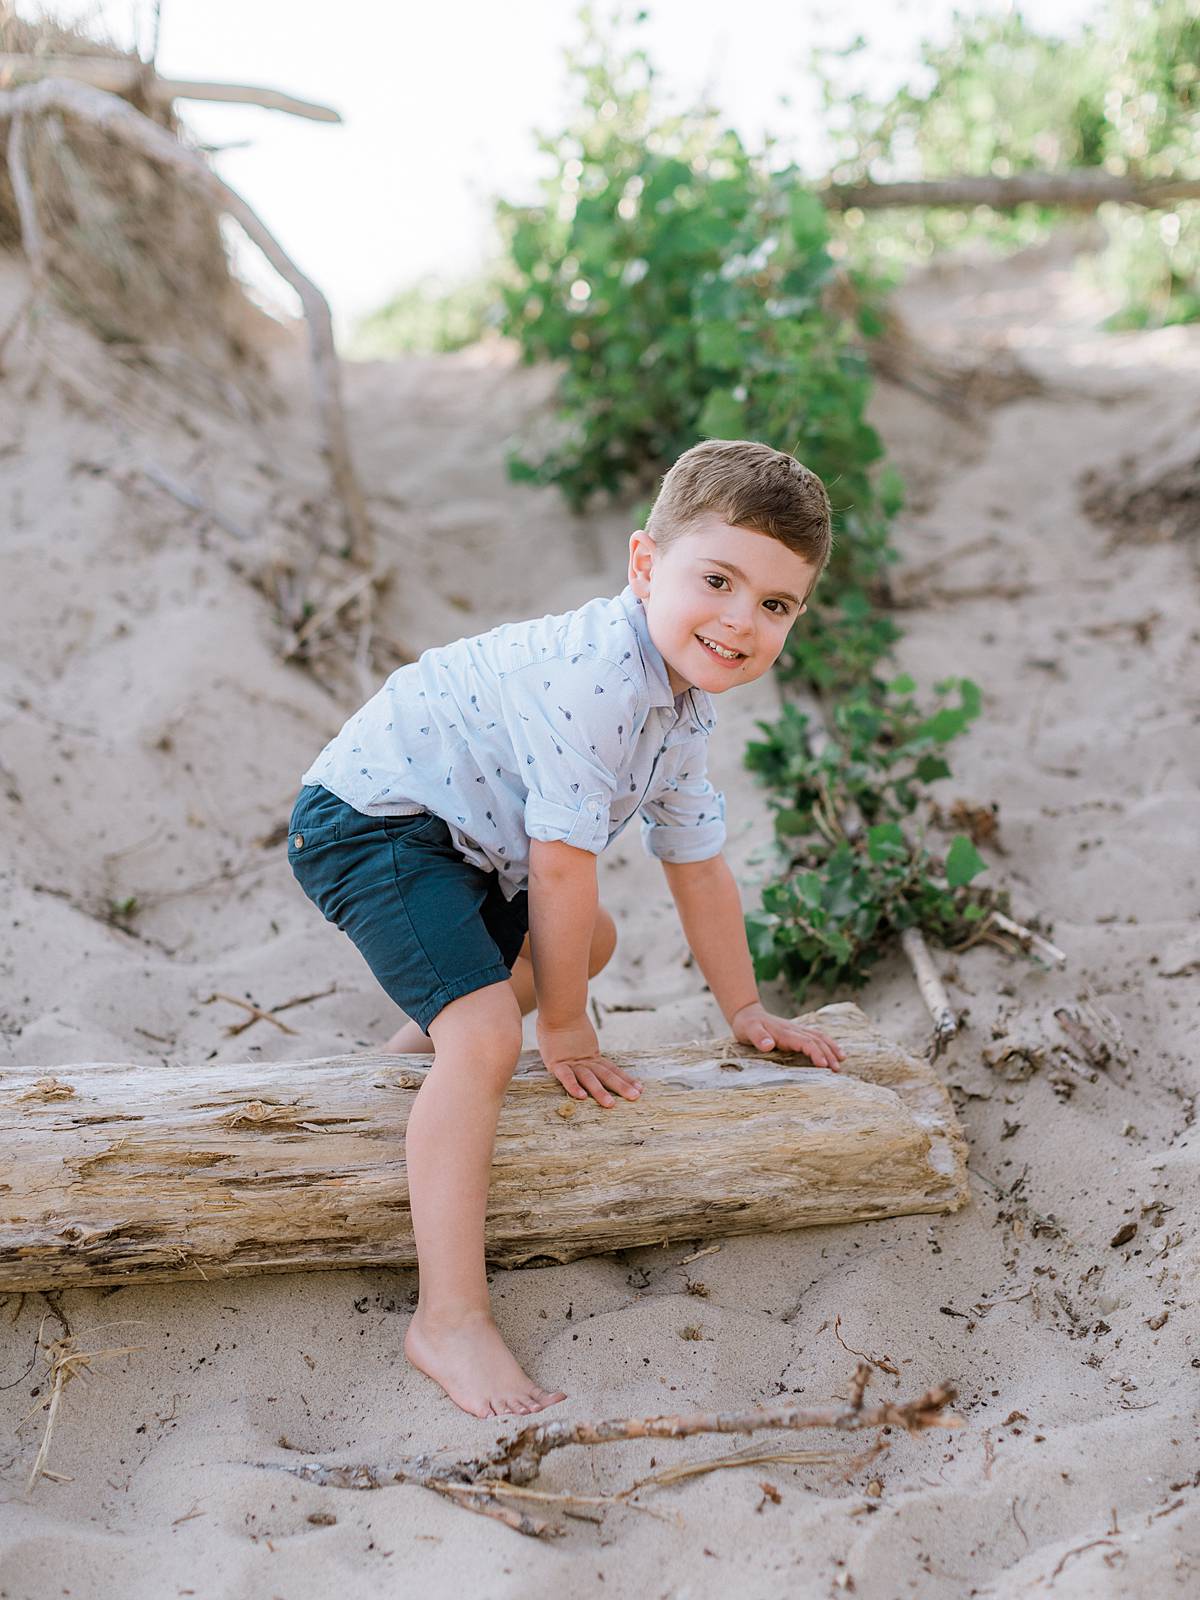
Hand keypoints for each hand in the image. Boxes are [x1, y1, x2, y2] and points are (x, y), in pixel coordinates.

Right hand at [536, 1014, 643, 1106]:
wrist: (557, 1008)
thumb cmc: (563, 1019)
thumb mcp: (577, 1035)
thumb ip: (582, 1044)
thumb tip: (585, 1044)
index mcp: (590, 1055)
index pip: (611, 1069)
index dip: (625, 1078)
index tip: (640, 1088)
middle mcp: (584, 1060)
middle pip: (606, 1075)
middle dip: (620, 1086)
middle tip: (635, 1097)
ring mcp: (571, 1062)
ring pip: (589, 1078)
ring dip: (600, 1091)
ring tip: (610, 1104)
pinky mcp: (556, 1062)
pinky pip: (565, 1077)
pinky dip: (573, 1086)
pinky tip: (581, 1096)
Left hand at [730, 1002, 845, 1070]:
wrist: (747, 1014)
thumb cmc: (746, 1025)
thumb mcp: (748, 1031)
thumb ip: (758, 1037)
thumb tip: (768, 1045)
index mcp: (785, 1032)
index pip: (805, 1042)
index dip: (816, 1053)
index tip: (824, 1065)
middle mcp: (794, 1030)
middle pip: (816, 1040)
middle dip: (828, 1054)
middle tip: (837, 1070)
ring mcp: (797, 1030)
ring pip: (819, 1037)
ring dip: (831, 1048)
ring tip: (842, 1061)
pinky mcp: (797, 1032)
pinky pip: (816, 1036)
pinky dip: (828, 1043)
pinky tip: (835, 1051)